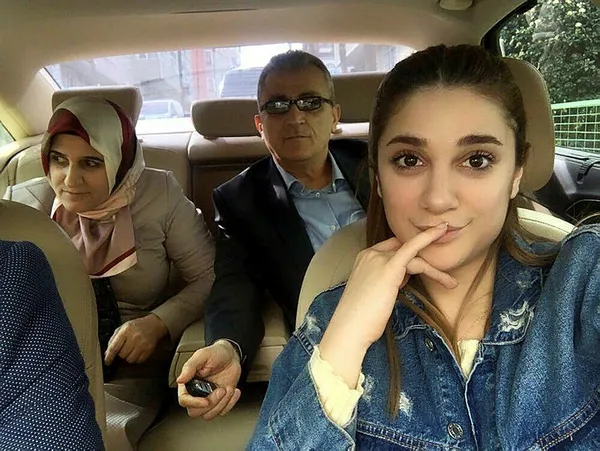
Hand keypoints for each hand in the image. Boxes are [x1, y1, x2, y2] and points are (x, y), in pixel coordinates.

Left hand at [104, 314, 167, 365]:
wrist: (154, 324)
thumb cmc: (137, 326)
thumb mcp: (123, 327)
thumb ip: (113, 339)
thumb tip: (107, 353)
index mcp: (126, 330)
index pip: (114, 347)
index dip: (109, 356)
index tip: (107, 362)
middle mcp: (134, 337)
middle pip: (122, 355)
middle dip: (121, 353)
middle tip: (125, 348)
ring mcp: (143, 344)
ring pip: (130, 359)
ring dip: (129, 357)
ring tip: (132, 350)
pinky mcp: (149, 349)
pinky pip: (139, 361)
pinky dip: (137, 358)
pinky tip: (138, 352)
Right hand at [177, 340, 241, 419]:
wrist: (231, 356)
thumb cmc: (216, 353)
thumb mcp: (203, 355)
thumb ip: (190, 366)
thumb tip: (180, 379)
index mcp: (189, 383)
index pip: (184, 400)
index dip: (194, 403)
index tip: (206, 401)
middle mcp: (197, 393)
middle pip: (196, 412)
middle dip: (212, 403)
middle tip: (221, 389)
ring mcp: (209, 398)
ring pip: (209, 414)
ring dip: (222, 403)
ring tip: (228, 388)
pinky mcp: (220, 401)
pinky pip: (223, 412)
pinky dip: (231, 403)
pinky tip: (233, 390)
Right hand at [319, 223, 456, 386]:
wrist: (350, 328)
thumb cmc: (361, 319)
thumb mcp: (374, 294)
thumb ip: (387, 281)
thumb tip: (403, 278)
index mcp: (363, 259)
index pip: (391, 249)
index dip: (406, 259)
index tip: (422, 269)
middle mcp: (370, 254)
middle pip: (403, 249)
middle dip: (422, 257)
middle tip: (442, 272)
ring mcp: (378, 258)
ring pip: (413, 255)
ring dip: (434, 269)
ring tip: (450, 283)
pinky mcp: (390, 267)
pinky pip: (412, 247)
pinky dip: (428, 237)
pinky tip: (441, 232)